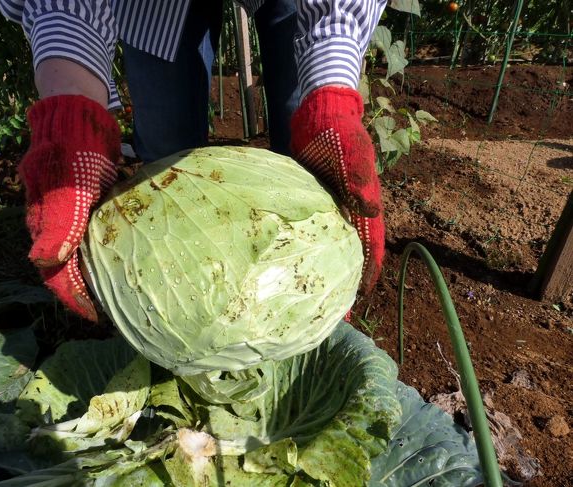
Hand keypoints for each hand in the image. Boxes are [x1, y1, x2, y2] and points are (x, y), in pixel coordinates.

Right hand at [19, 95, 120, 319]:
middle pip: (68, 266)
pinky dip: (109, 244)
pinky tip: (130, 250)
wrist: (78, 114)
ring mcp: (71, 211)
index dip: (74, 299)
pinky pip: (96, 229)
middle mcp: (55, 223)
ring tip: (124, 285)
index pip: (55, 274)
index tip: (97, 317)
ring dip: (100, 268)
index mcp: (45, 225)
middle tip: (115, 306)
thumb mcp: (66, 190)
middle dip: (88, 289)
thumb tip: (43, 263)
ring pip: (83, 249)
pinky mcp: (87, 200)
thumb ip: (57, 224)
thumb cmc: (72, 151)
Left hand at [291, 85, 383, 292]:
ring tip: (306, 292)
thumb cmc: (340, 133)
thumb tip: (369, 208)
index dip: (368, 274)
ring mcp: (328, 207)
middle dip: (343, 280)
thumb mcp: (354, 154)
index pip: (372, 247)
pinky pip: (307, 229)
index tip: (359, 301)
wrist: (319, 114)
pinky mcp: (309, 200)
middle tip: (330, 308)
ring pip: (328, 244)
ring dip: (322, 267)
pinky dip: (302, 247)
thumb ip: (360, 180)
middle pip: (350, 252)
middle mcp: (349, 211)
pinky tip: (287, 262)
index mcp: (366, 205)